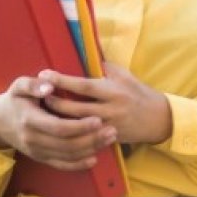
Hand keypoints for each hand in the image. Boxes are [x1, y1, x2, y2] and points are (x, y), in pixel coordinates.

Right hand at [0, 75, 117, 170]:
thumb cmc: (14, 100)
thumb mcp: (18, 86)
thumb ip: (33, 84)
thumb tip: (49, 86)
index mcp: (29, 120)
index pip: (58, 127)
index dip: (80, 126)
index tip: (98, 120)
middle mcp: (33, 139)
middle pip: (67, 144)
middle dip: (91, 139)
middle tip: (112, 130)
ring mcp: (37, 151)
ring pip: (67, 155)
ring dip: (90, 149)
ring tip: (109, 139)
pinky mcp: (40, 158)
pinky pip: (61, 165)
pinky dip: (78, 164)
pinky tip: (94, 158)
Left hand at [40, 63, 171, 145]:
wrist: (158, 119)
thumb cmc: (139, 92)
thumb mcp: (125, 75)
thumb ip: (105, 67)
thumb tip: (84, 57)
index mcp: (113, 91)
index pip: (83, 85)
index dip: (62, 80)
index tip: (44, 74)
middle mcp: (110, 109)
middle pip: (76, 108)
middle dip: (55, 102)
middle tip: (38, 95)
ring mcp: (109, 126)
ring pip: (78, 126)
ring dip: (59, 119)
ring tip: (43, 112)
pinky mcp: (109, 139)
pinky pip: (86, 138)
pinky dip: (71, 133)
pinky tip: (58, 129)